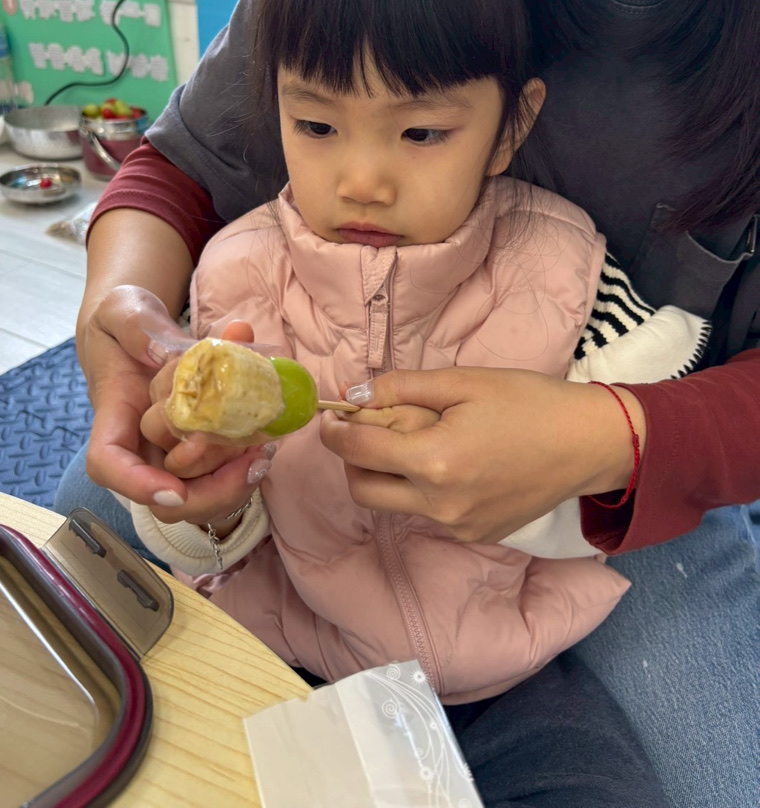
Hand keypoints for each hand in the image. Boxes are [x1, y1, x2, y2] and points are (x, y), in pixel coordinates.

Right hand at [80, 285, 264, 521]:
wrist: (135, 329)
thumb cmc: (123, 320)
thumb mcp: (123, 309)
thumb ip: (137, 327)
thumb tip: (161, 353)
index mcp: (115, 414)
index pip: (108, 464)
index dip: (137, 485)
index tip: (173, 491)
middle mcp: (141, 443)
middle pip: (163, 498)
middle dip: (209, 491)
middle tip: (250, 463)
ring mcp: (169, 450)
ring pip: (196, 495)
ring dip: (234, 483)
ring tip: (264, 451)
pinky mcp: (197, 446)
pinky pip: (218, 476)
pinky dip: (243, 467)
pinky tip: (266, 441)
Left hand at [320, 367, 644, 543]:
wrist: (589, 444)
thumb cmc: (529, 402)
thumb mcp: (464, 381)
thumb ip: (402, 388)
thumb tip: (352, 394)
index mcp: (434, 461)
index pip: (358, 449)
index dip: (334, 430)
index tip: (329, 415)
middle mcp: (438, 504)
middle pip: (362, 488)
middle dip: (352, 458)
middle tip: (367, 429)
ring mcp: (457, 526)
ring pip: (393, 504)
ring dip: (387, 474)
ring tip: (417, 441)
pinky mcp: (475, 535)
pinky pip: (427, 514)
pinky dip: (422, 489)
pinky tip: (452, 463)